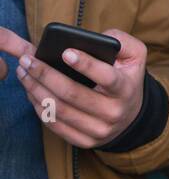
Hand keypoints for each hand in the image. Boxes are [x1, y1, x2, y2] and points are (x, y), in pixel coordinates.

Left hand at [0, 26, 147, 148]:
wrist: (132, 114)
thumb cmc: (125, 79)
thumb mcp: (134, 56)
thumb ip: (120, 41)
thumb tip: (96, 38)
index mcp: (126, 89)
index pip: (107, 78)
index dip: (86, 65)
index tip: (66, 52)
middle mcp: (114, 112)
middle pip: (72, 94)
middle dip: (45, 75)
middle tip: (27, 60)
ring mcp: (100, 130)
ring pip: (59, 110)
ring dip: (35, 90)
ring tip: (24, 73)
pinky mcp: (86, 141)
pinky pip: (55, 125)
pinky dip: (39, 107)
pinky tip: (32, 92)